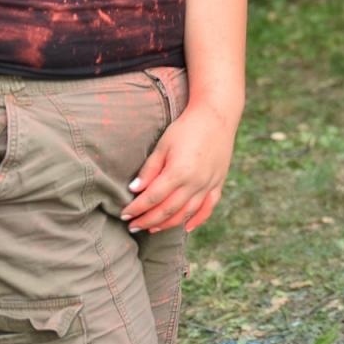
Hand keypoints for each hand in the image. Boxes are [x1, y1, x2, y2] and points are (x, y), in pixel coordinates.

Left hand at [122, 106, 236, 234]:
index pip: (152, 197)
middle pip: (168, 210)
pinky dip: (197, 220)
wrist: (216, 116)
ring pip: (186, 213)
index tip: (125, 214)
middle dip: (148, 220)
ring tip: (152, 228)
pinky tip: (185, 227)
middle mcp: (195, 183)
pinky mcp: (218, 183)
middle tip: (133, 225)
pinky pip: (208, 208)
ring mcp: (208, 185)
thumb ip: (150, 169)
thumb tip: (135, 189)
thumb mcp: (163, 145)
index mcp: (179, 172)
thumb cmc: (186, 128)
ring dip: (167, 224)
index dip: (137, 208)